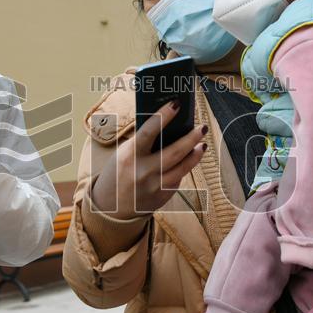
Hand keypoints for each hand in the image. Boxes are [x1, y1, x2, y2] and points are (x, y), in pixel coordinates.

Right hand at [90, 101, 206, 220]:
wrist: (110, 208)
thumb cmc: (118, 173)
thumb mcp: (123, 155)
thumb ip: (143, 143)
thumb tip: (169, 127)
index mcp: (129, 156)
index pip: (149, 131)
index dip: (164, 116)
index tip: (176, 104)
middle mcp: (143, 171)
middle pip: (175, 152)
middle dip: (191, 138)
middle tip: (202, 127)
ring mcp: (155, 186)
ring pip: (183, 167)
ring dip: (195, 154)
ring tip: (202, 144)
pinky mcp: (163, 197)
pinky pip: (178, 179)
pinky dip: (183, 168)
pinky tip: (187, 161)